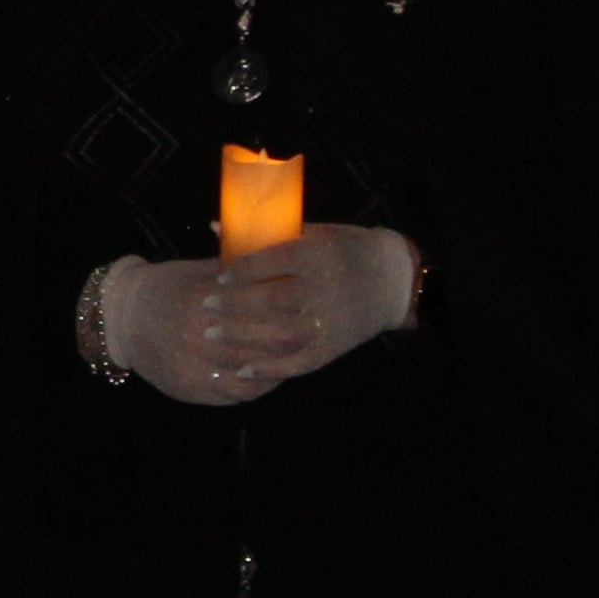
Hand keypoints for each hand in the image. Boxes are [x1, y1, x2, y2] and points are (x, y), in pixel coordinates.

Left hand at [95, 226, 418, 405]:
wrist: (392, 281)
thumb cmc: (343, 250)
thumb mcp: (313, 233)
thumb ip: (266, 234)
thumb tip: (214, 228)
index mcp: (320, 254)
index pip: (276, 260)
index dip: (243, 270)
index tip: (218, 277)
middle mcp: (327, 288)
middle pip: (275, 299)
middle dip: (235, 304)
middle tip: (206, 305)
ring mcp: (331, 322)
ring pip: (282, 333)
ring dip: (243, 335)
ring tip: (211, 332)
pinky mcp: (333, 348)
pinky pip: (298, 362)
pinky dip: (269, 368)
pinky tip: (241, 368)